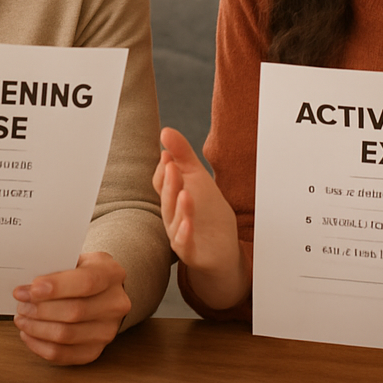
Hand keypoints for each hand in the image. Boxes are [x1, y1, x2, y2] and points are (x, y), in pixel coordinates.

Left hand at [12, 251, 129, 364]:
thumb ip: (56, 267)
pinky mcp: (95, 350)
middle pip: (75, 311)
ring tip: (22, 317)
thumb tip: (27, 283)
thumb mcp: (75, 259)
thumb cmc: (82, 272)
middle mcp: (115, 303)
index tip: (31, 289)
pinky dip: (40, 346)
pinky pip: (63, 355)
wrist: (100, 291)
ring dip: (37, 328)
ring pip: (66, 335)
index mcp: (111, 273)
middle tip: (21, 303)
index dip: (57, 287)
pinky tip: (28, 334)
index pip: (86, 282)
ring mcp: (108, 330)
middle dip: (40, 309)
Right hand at [152, 127, 248, 310]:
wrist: (222, 247)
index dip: (164, 169)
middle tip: (171, 166)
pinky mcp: (191, 252)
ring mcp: (179, 235)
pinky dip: (185, 234)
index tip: (168, 154)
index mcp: (171, 196)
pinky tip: (188, 224)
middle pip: (166, 198)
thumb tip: (165, 131)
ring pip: (173, 220)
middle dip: (169, 183)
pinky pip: (184, 244)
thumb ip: (183, 155)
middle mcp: (171, 215)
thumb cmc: (207, 210)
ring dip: (179, 207)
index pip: (161, 182)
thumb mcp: (198, 178)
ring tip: (185, 193)